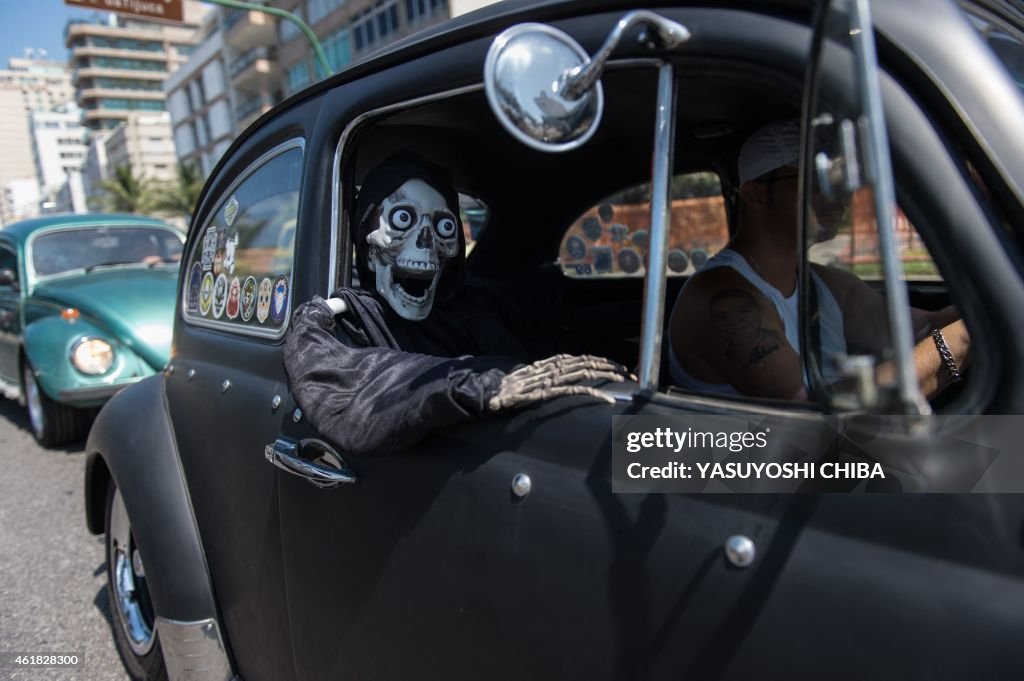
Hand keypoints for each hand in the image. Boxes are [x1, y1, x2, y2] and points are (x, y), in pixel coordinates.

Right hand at [487, 354, 632, 410]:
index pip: (581, 359)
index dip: (601, 361)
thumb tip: (560, 374)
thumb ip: (545, 376)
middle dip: (611, 367)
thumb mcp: (530, 381)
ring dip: (608, 375)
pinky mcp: (547, 392)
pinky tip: (608, 400)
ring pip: (585, 372)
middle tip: (630, 374)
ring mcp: (550, 379)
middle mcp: (552, 368)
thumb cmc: (509, 391)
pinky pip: (575, 391)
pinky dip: (594, 394)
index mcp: (550, 365)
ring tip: (625, 381)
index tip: (618, 367)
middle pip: (588, 362)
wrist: (489, 394)